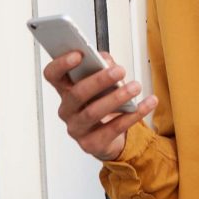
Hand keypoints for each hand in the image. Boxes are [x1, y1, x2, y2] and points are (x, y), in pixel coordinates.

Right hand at [43, 51, 157, 161]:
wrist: (109, 137)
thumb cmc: (102, 102)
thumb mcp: (102, 81)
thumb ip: (103, 65)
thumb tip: (106, 61)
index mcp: (66, 89)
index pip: (53, 74)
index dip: (62, 64)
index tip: (79, 54)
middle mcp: (68, 109)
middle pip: (76, 93)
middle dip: (99, 80)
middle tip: (120, 70)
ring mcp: (77, 128)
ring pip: (93, 112)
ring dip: (116, 98)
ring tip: (135, 87)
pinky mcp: (92, 144)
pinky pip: (113, 129)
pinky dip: (133, 115)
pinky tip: (146, 104)